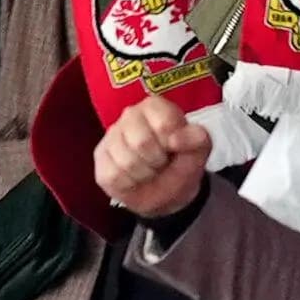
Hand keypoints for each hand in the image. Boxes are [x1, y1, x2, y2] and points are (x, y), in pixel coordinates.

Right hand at [94, 96, 212, 218]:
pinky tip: (134, 178)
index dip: (173, 141)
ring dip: (144, 174)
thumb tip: (175, 138)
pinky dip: (130, 184)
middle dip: (157, 160)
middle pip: (141, 142)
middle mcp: (130, 115)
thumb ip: (197, 138)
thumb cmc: (180, 165)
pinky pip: (115, 176)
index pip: (163, 123)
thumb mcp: (199, 152)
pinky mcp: (100, 157)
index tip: (175, 147)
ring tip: (149, 170)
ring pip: (127, 162)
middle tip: (162, 161)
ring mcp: (111, 136)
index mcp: (155, 107)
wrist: (166, 193)